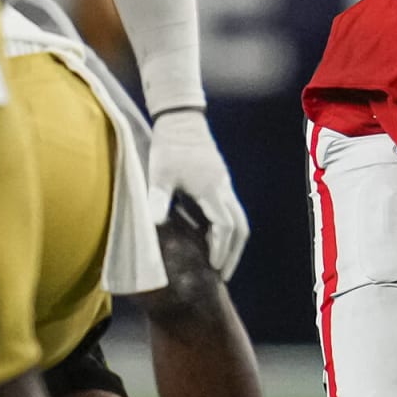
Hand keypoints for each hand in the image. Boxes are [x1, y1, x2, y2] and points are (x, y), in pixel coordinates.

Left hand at [147, 109, 248, 279]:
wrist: (182, 122)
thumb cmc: (169, 147)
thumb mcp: (159, 173)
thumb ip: (158, 198)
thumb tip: (155, 224)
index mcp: (211, 189)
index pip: (224, 225)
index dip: (221, 248)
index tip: (214, 267)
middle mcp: (223, 190)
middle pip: (240, 227)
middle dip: (234, 253)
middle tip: (224, 274)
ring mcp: (225, 187)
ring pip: (240, 220)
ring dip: (234, 244)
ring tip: (223, 263)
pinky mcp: (222, 184)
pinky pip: (233, 213)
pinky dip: (229, 232)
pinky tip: (216, 241)